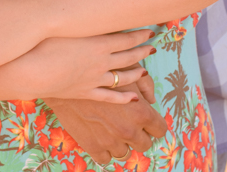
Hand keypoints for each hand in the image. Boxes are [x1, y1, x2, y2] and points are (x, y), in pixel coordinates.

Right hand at [0, 29, 156, 102]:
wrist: (31, 71)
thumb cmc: (42, 41)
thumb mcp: (61, 22)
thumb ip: (75, 13)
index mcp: (98, 42)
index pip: (127, 38)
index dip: (140, 35)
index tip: (151, 31)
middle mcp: (102, 61)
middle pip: (129, 56)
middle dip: (142, 51)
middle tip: (153, 47)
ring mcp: (95, 79)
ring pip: (123, 77)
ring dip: (136, 73)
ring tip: (145, 70)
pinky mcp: (85, 93)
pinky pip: (109, 96)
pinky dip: (123, 97)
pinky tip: (134, 98)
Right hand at [44, 73, 166, 164]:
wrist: (66, 79)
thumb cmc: (98, 70)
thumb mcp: (127, 69)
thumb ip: (145, 84)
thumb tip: (151, 99)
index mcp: (141, 112)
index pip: (160, 129)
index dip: (154, 124)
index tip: (147, 120)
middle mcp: (129, 130)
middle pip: (144, 144)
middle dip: (139, 134)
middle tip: (128, 123)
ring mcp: (111, 141)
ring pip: (125, 154)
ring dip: (121, 143)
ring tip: (112, 129)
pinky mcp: (93, 146)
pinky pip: (105, 159)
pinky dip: (105, 151)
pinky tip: (101, 137)